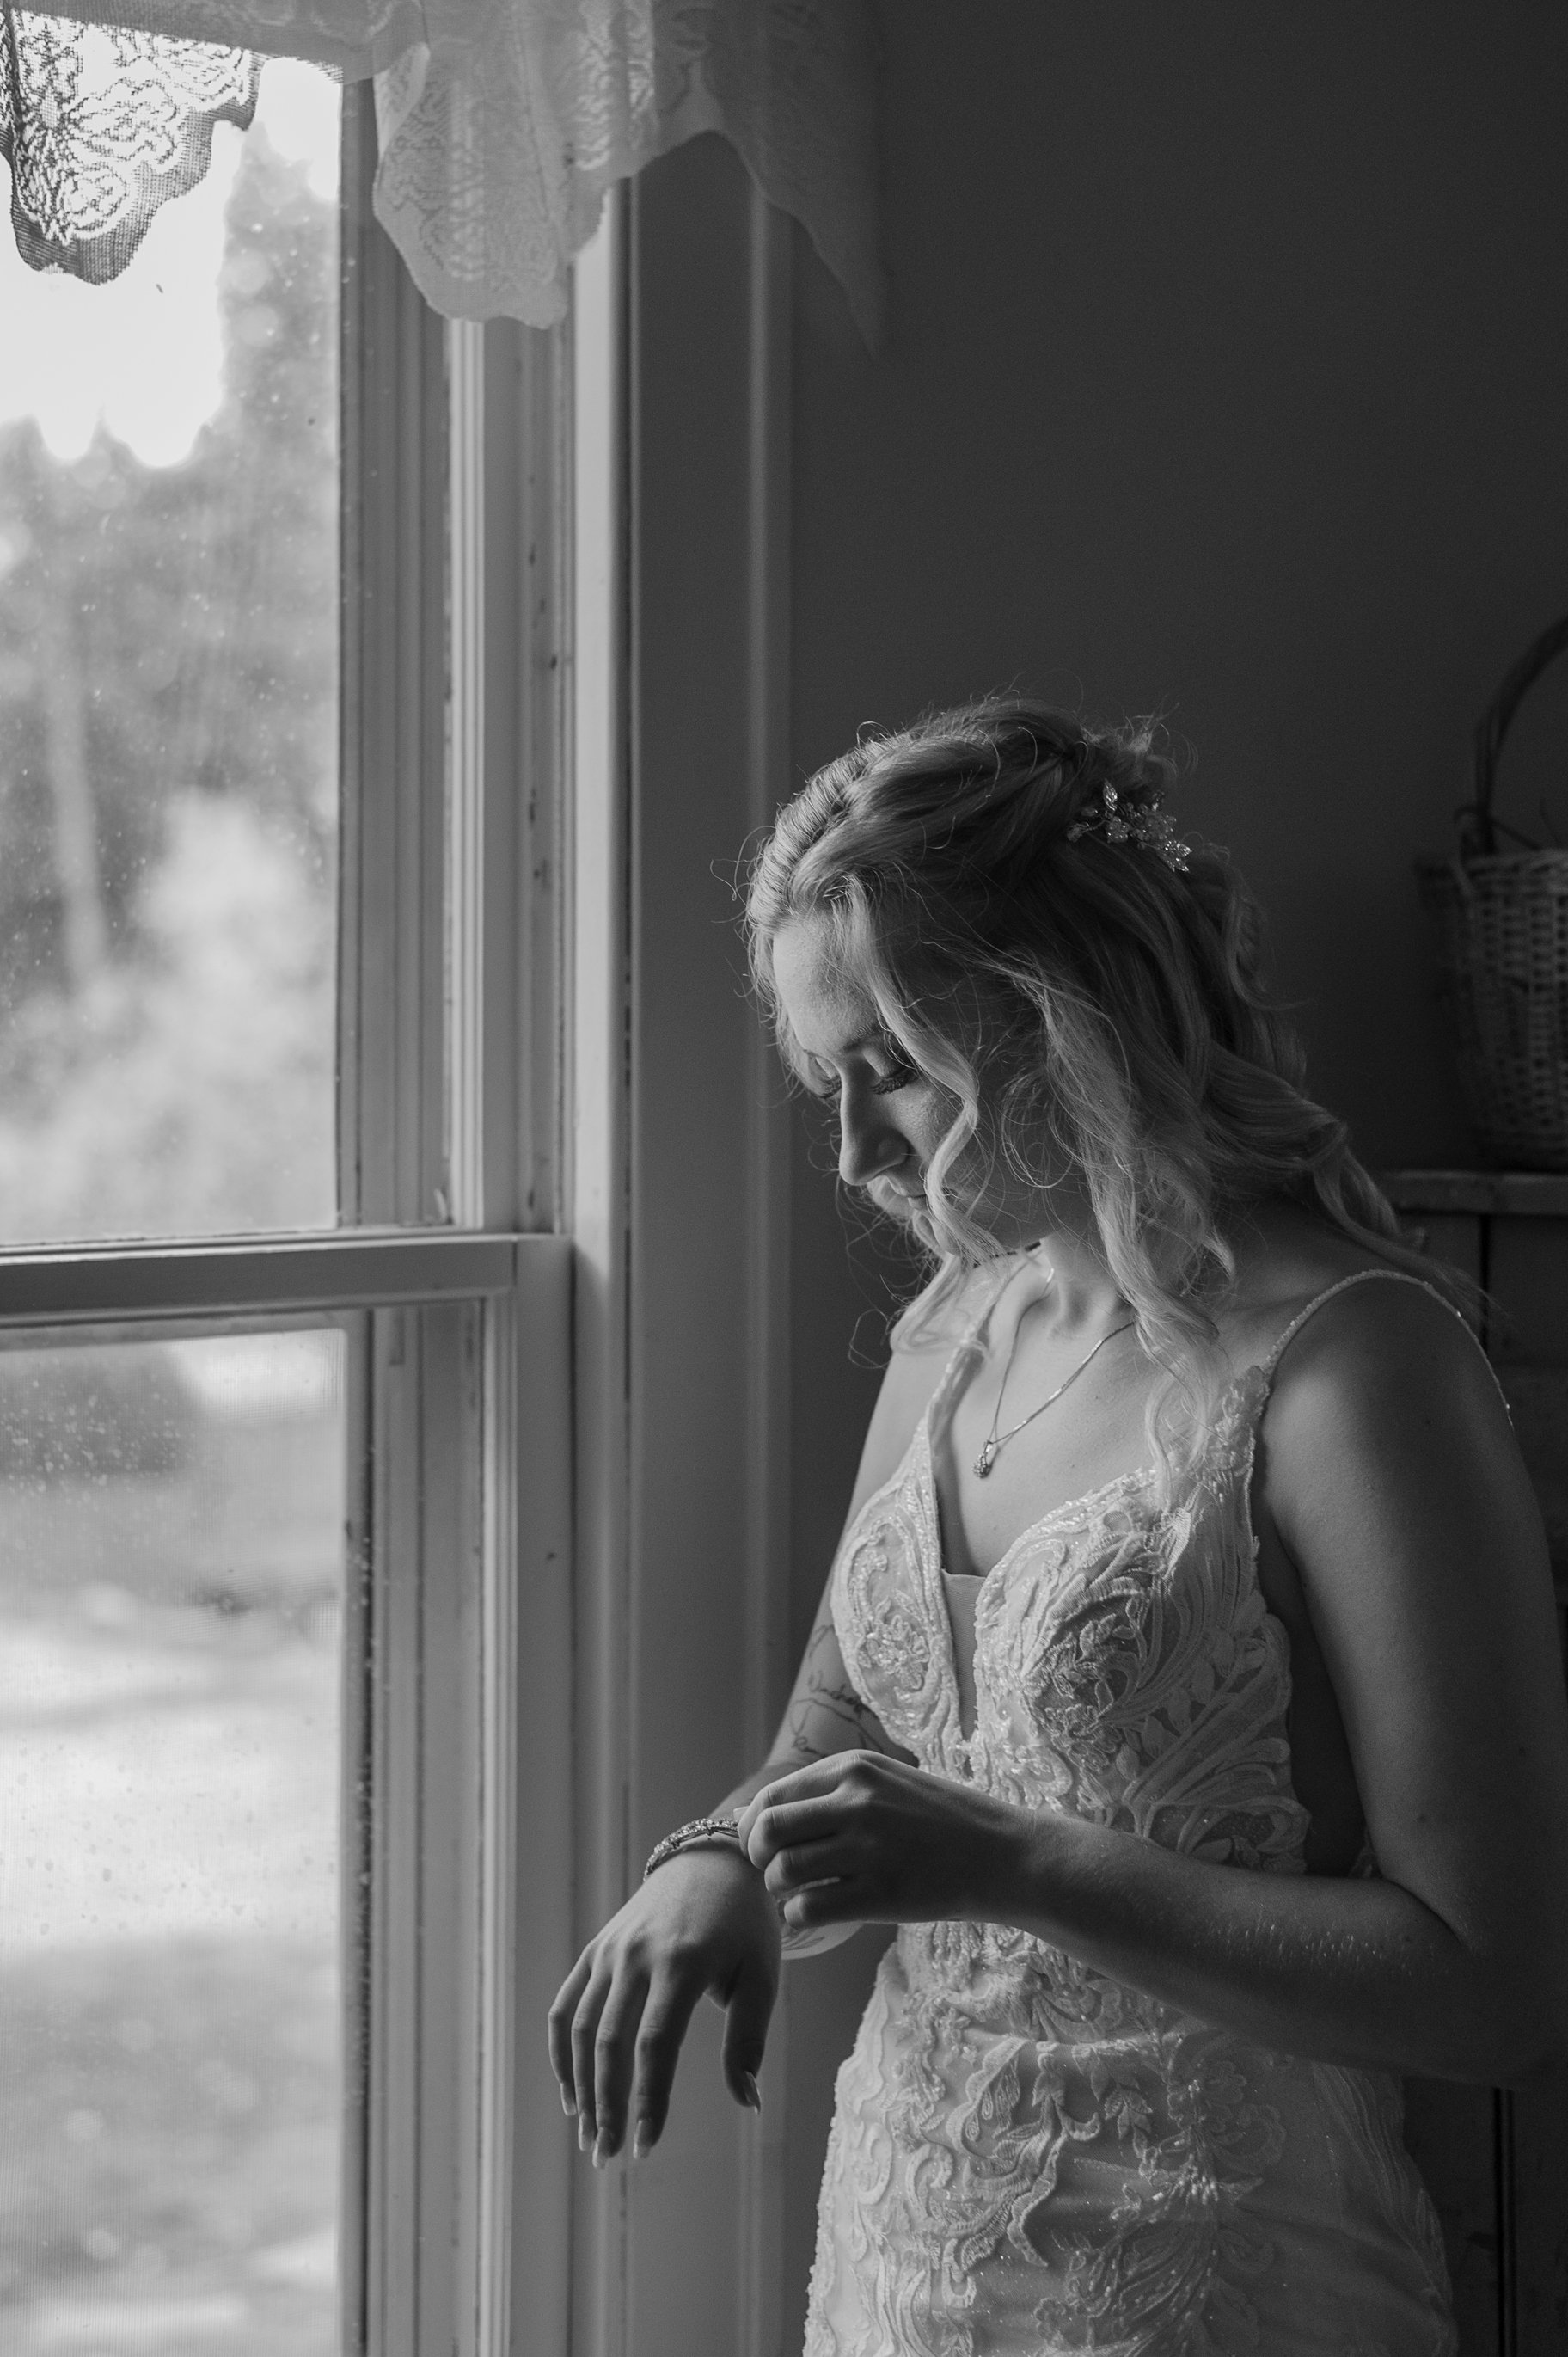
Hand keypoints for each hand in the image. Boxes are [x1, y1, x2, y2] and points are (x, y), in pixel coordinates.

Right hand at [547, 1843, 778, 2164]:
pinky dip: (560, 2050)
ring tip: (588, 2134)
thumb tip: (748, 2104)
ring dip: (579, 2086)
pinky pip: (566, 2004)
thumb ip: (748, 2039)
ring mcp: (611, 1949)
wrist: (716, 1859)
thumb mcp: (761, 1976)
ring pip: (581, 2027)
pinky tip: (570, 2092)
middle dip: (605, 2104)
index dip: (648, 2099)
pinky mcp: (596, 1948)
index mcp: (684, 1961)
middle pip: (610, 2041)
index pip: (655, 2044)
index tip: (646, 2146)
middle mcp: (638, 1954)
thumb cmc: (746, 1926)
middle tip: (606, 2154)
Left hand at [737, 1750, 1016, 1930]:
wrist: (1003, 1854)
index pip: (772, 1797)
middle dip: (758, 1858)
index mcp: (854, 1768)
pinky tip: (817, 1913)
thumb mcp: (886, 1783)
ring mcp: (868, 1847)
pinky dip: (800, 1917)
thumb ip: (828, 1793)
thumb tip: (754, 1814)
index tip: (760, 1846)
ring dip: (780, 1891)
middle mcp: (855, 1801)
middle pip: (767, 1831)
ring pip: (783, 1872)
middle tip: (774, 1873)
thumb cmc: (942, 1821)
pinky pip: (810, 1908)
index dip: (753, 1828)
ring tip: (800, 1894)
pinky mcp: (881, 1893)